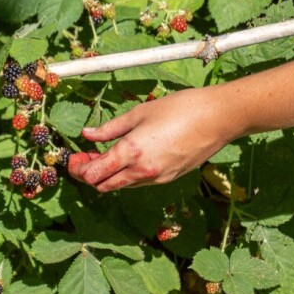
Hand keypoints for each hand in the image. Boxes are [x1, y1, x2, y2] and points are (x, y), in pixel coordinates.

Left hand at [68, 87, 236, 191]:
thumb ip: (110, 128)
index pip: (95, 174)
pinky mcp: (170, 178)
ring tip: (106, 156)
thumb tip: (87, 134)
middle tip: (85, 158)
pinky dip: (128, 175)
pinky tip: (129, 157)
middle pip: (104, 186)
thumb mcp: (140, 113)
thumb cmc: (180, 108)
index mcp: (131, 152)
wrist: (218, 118)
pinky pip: (140, 182)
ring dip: (109, 175)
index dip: (80, 169)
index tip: (75, 157)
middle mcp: (142, 171)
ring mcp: (157, 177)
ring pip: (123, 185)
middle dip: (90, 175)